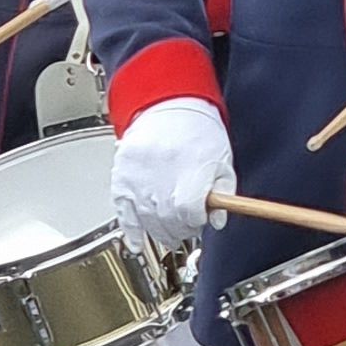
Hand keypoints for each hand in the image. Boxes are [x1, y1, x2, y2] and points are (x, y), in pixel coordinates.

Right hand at [110, 96, 232, 249]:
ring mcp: (138, 177)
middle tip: (187, 227)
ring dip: (160, 232)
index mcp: (188, 168)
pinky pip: (123, 213)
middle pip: (169, 220)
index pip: (190, 212)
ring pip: (147, 220)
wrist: (167, 103)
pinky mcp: (121, 178)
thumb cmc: (197, 129)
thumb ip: (224, 192)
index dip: (197, 220)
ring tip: (169, 231)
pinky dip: (131, 231)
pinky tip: (137, 242)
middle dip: (181, 229)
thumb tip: (218, 221)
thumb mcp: (222, 158)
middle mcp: (161, 174)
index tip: (201, 218)